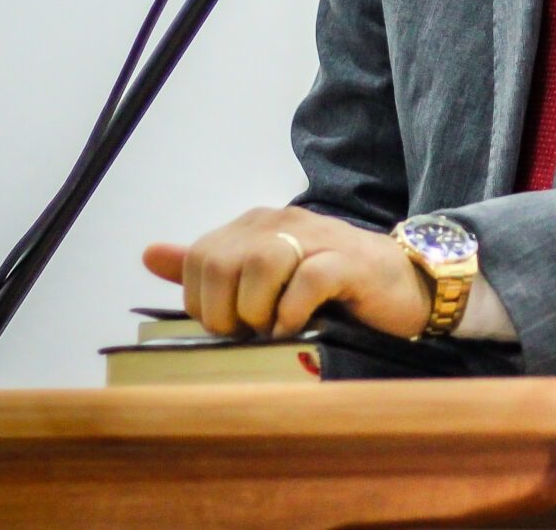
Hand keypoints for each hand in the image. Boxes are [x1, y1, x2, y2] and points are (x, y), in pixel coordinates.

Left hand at [142, 205, 430, 339]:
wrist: (404, 284)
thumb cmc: (331, 287)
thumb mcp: (262, 278)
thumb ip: (208, 268)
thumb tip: (150, 253)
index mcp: (254, 226)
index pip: (199, 260)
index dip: (205, 304)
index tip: (232, 325)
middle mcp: (280, 222)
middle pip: (221, 264)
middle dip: (227, 312)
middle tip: (252, 332)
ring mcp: (316, 238)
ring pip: (259, 266)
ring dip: (260, 311)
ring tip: (276, 328)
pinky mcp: (347, 262)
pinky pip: (306, 280)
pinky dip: (294, 311)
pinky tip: (299, 326)